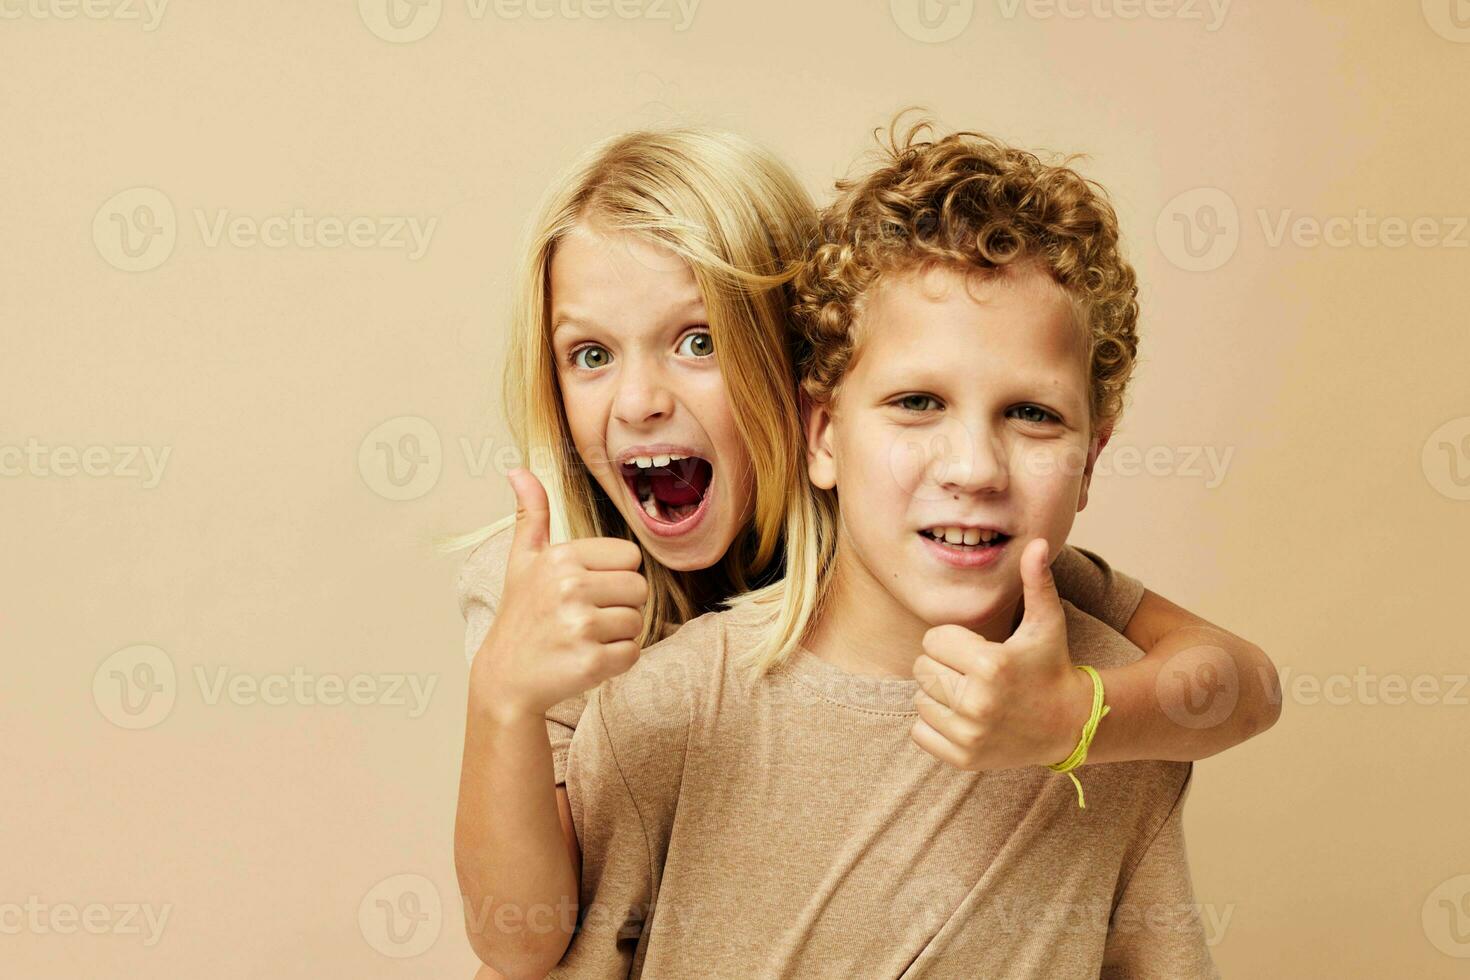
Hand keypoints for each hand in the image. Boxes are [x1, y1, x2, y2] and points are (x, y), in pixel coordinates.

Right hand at [470, 469, 648, 722]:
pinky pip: (633, 654)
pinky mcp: (591, 663)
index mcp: (561, 558)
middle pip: (639, 589)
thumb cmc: (521, 615)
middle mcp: (570, 588)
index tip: (584, 591)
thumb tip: (518, 469)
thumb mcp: (522, 560)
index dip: (613, 576)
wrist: (505, 679)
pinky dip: (617, 661)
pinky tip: (587, 659)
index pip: (630, 557)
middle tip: (585, 618)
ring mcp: (580, 626)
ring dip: (618, 634)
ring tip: (583, 638)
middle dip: (620, 605)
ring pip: (638, 622)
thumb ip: (532, 514)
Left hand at [908, 537, 1092, 770]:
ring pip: (920, 699)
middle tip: (973, 673)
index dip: (952, 641)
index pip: (933, 640)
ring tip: (972, 695)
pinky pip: (920, 732)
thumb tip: (1039, 543)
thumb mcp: (1046, 623)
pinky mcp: (963, 758)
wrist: (1071, 725)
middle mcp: (978, 702)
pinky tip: (964, 718)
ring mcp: (970, 734)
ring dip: (939, 695)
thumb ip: (1037, 582)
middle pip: (922, 669)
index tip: (976, 650)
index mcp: (991, 664)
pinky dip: (935, 724)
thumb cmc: (1051, 666)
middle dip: (943, 666)